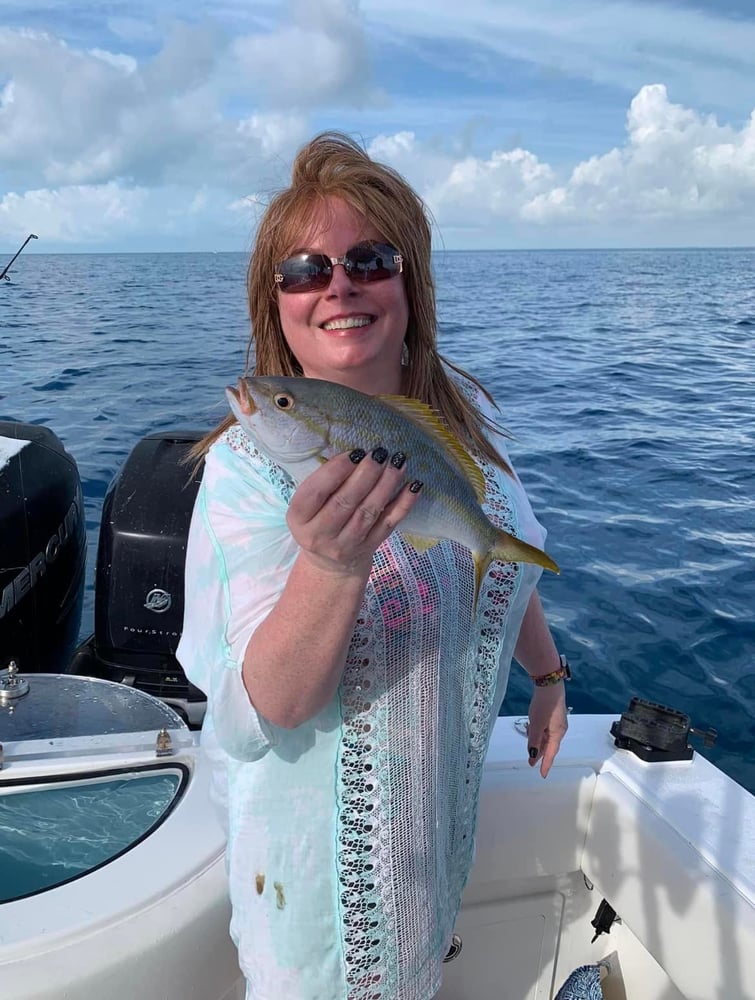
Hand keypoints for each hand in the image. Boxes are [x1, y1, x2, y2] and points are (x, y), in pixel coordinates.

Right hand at [286, 448, 421, 577]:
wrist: (330, 564)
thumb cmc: (318, 522)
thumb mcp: (308, 506)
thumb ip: (324, 484)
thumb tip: (356, 455)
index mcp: (299, 519)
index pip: (315, 493)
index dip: (335, 471)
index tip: (354, 452)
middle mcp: (321, 535)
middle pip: (344, 502)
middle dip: (365, 474)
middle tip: (379, 453)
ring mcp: (347, 544)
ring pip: (368, 511)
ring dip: (386, 484)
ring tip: (397, 462)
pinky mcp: (370, 547)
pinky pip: (389, 524)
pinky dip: (403, 504)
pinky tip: (414, 486)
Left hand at [527, 682, 567, 777]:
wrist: (549, 685)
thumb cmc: (544, 705)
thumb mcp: (536, 724)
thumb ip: (533, 740)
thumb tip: (532, 754)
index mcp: (558, 733)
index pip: (551, 753)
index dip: (546, 764)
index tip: (542, 774)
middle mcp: (560, 729)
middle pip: (549, 745)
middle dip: (539, 752)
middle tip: (530, 761)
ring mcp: (557, 721)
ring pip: (546, 736)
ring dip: (537, 741)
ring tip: (529, 744)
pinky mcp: (553, 714)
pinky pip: (546, 728)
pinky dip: (539, 732)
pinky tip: (531, 729)